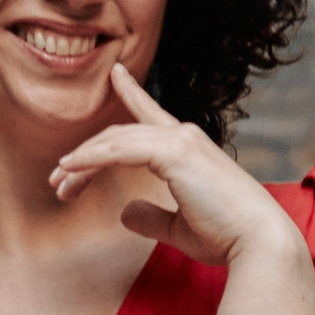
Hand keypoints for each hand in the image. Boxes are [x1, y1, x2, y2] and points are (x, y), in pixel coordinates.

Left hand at [48, 61, 302, 267]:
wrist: (257, 242)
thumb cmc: (227, 237)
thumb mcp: (180, 228)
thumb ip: (152, 217)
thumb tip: (125, 212)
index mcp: (189, 149)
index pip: (152, 114)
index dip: (131, 92)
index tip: (115, 72)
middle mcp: (184, 136)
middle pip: (120, 136)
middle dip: (85, 154)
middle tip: (57, 178)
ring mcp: (180, 141)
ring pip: (115, 141)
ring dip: (81, 161)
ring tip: (57, 182)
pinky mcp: (174, 153)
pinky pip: (119, 150)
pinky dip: (91, 158)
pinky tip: (69, 169)